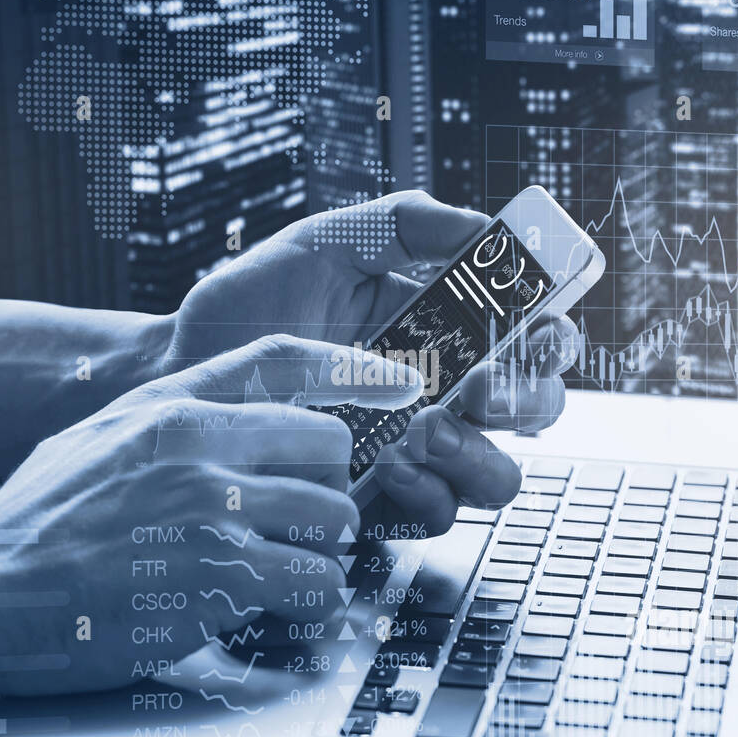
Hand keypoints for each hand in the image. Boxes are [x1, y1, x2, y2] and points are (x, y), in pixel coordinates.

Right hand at [0, 335, 422, 694]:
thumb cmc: (33, 523)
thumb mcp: (96, 439)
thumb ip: (167, 418)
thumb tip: (230, 415)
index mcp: (170, 407)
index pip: (284, 360)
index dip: (353, 368)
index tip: (401, 384)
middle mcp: (199, 447)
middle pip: (329, 447)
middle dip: (327, 489)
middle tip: (304, 520)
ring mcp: (214, 512)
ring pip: (334, 517)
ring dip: (323, 551)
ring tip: (287, 569)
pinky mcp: (221, 579)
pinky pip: (317, 582)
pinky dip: (311, 600)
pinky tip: (278, 607)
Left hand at [169, 190, 582, 537]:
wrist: (183, 366)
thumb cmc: (253, 303)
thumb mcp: (327, 242)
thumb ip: (406, 223)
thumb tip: (483, 227)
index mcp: (446, 328)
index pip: (534, 339)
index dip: (553, 339)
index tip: (537, 333)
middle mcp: (443, 392)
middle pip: (535, 412)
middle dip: (524, 401)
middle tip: (479, 387)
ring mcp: (416, 450)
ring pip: (498, 475)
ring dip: (478, 455)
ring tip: (424, 429)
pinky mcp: (379, 497)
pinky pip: (435, 513)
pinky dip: (424, 493)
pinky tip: (386, 463)